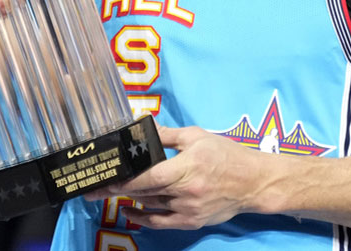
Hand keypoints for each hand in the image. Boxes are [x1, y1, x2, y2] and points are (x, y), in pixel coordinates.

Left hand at [84, 125, 264, 229]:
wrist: (253, 182)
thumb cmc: (227, 155)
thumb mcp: (197, 137)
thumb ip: (167, 135)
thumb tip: (141, 128)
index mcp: (187, 167)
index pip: (148, 178)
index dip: (124, 180)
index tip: (105, 178)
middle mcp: (186, 192)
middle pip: (144, 193)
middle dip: (118, 189)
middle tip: (96, 187)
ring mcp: (188, 210)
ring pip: (151, 205)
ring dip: (131, 198)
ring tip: (112, 191)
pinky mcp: (191, 221)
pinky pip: (161, 222)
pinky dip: (143, 217)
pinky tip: (129, 210)